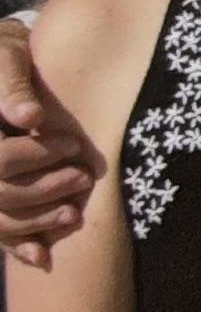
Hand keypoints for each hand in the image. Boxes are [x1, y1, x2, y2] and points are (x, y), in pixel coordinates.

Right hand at [0, 21, 94, 266]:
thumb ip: (13, 83)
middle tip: (83, 178)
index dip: (35, 156)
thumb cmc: (4, 54)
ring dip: (36, 223)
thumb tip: (29, 116)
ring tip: (73, 213)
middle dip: (43, 190)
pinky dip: (18, 246)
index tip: (72, 144)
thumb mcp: (7, 54)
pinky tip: (41, 257)